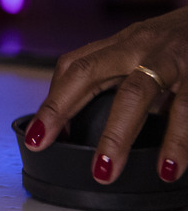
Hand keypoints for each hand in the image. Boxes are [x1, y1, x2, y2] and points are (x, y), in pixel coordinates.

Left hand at [24, 7, 187, 183]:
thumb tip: (80, 124)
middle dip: (64, 109)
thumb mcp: (144, 51)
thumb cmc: (183, 40)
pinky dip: (179, 141)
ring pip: (137, 93)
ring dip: (120, 134)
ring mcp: (171, 59)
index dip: (52, 100)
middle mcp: (140, 47)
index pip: (73, 66)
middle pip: (90, 73)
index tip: (37, 136)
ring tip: (108, 170)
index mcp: (122, 45)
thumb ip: (117, 79)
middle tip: (45, 143)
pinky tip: (170, 167)